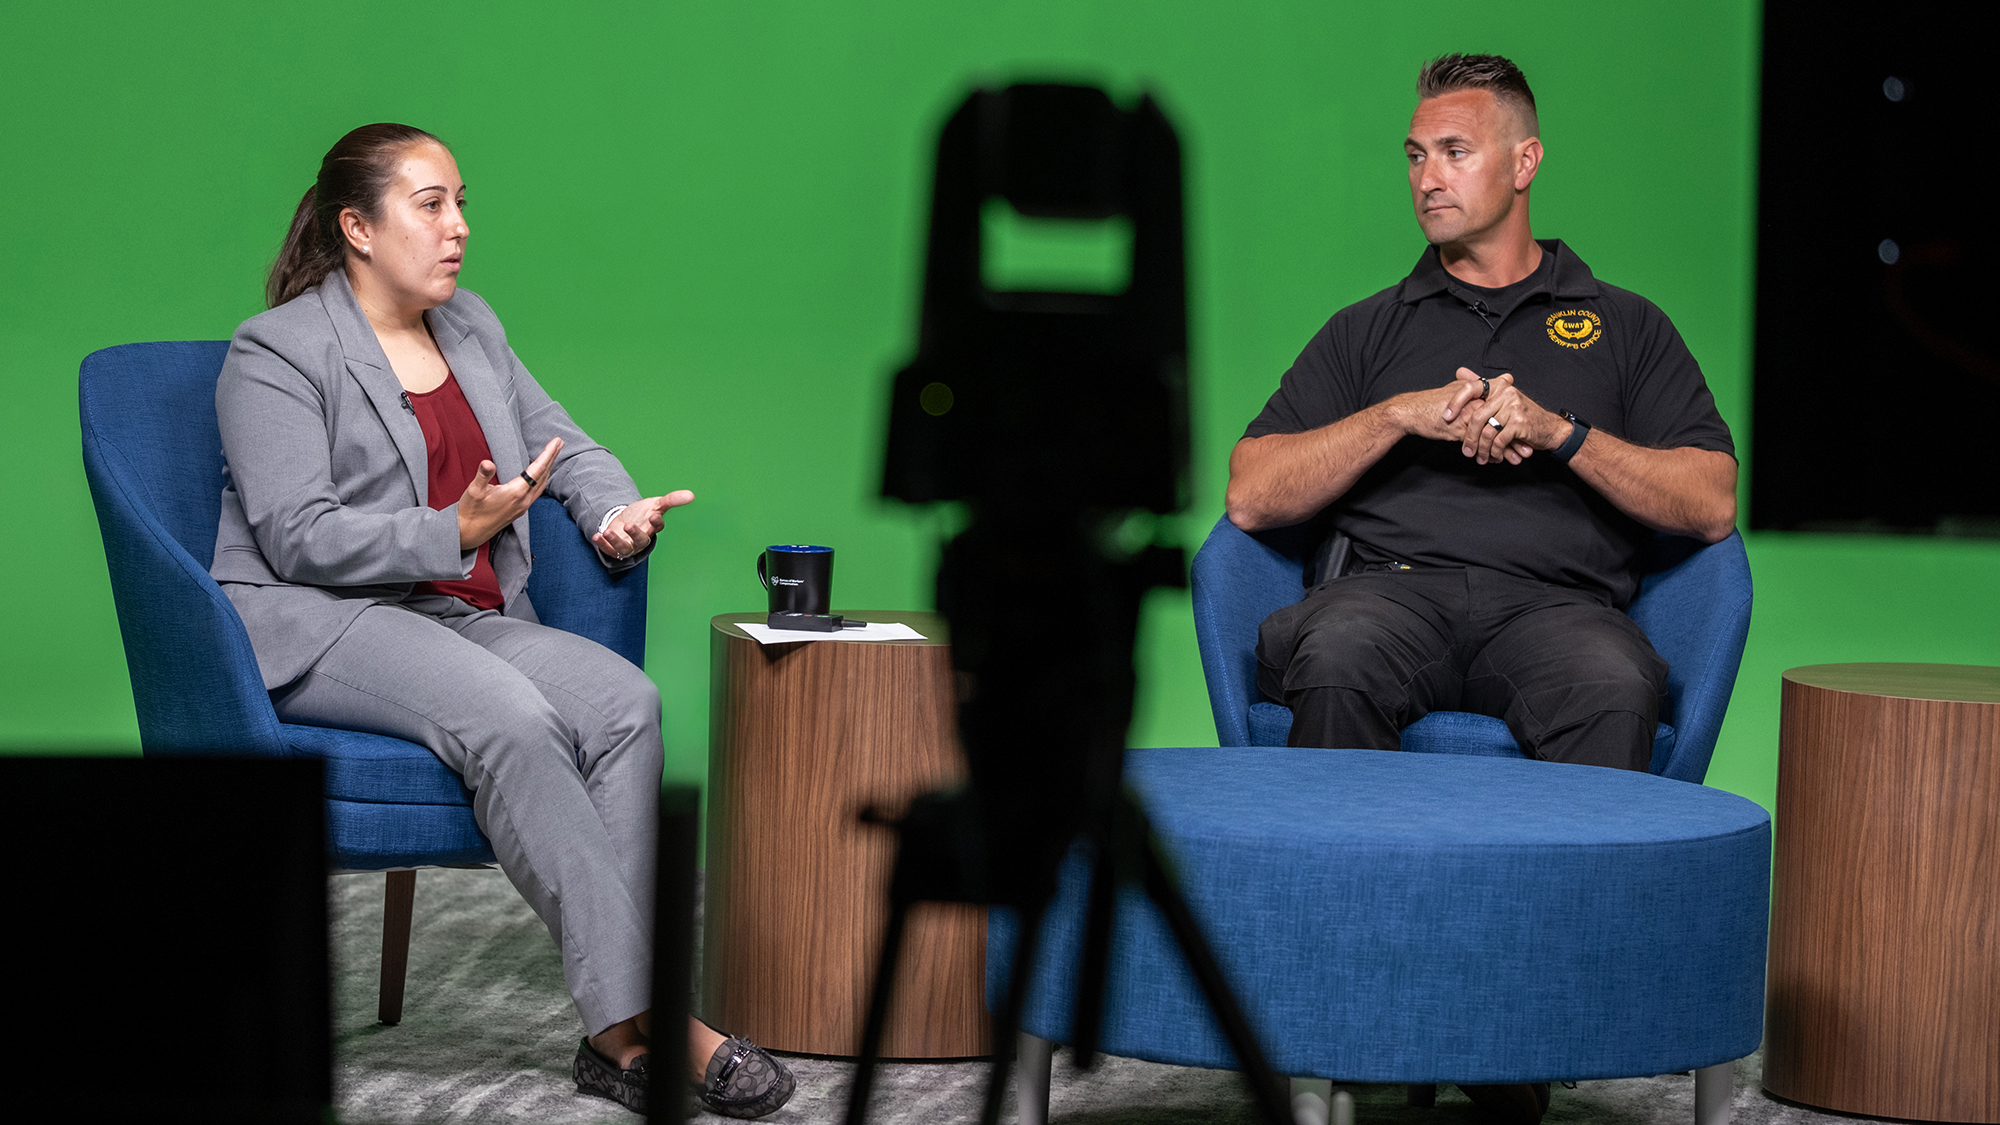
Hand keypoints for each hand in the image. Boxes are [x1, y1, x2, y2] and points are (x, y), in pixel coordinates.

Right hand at [458, 438, 561, 548]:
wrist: (469, 533)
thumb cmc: (470, 511)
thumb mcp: (473, 491)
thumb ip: (482, 476)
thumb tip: (488, 463)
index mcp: (515, 493)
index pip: (537, 470)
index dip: (548, 454)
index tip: (556, 441)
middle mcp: (523, 500)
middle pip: (544, 476)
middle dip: (552, 458)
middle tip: (560, 442)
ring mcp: (523, 507)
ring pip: (542, 484)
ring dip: (549, 468)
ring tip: (553, 455)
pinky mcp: (520, 510)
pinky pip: (537, 491)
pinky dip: (542, 479)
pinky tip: (541, 475)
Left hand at [592, 489, 695, 559]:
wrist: (625, 521)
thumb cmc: (643, 515)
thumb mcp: (656, 504)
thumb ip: (672, 499)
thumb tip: (691, 495)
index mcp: (652, 528)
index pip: (657, 527)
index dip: (656, 522)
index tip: (654, 515)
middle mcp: (641, 539)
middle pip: (641, 541)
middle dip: (635, 534)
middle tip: (628, 526)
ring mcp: (628, 545)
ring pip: (624, 548)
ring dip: (615, 541)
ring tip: (607, 532)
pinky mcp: (614, 548)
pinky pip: (608, 549)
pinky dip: (602, 544)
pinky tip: (597, 536)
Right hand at [1390, 368, 1533, 459]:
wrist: (1410, 411)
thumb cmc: (1431, 404)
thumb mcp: (1457, 392)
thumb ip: (1478, 388)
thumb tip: (1502, 380)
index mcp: (1477, 391)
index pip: (1502, 407)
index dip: (1515, 420)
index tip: (1525, 431)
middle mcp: (1476, 401)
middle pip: (1503, 420)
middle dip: (1517, 436)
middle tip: (1528, 448)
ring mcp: (1469, 415)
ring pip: (1494, 432)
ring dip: (1507, 447)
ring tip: (1518, 458)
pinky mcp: (1460, 428)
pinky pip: (1479, 442)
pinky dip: (1489, 452)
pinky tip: (1496, 461)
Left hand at [1455, 370, 1566, 464]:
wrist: (1549, 429)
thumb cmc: (1522, 416)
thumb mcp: (1502, 400)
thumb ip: (1481, 388)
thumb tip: (1459, 371)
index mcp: (1500, 386)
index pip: (1471, 388)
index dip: (1455, 402)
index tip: (1445, 417)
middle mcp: (1507, 393)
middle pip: (1476, 416)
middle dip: (1469, 437)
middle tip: (1466, 451)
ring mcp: (1514, 407)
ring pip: (1487, 432)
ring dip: (1482, 449)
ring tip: (1480, 458)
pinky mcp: (1520, 422)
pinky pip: (1499, 440)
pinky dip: (1495, 452)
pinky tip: (1495, 457)